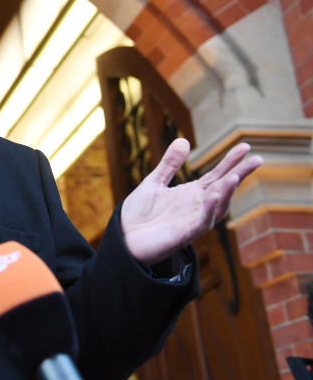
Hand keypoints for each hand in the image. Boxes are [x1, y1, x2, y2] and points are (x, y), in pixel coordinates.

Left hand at [120, 138, 261, 265]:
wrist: (123, 239)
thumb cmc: (140, 214)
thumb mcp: (154, 183)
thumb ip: (169, 164)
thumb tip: (184, 140)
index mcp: (191, 194)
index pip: (217, 176)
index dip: (230, 162)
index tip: (245, 147)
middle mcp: (197, 207)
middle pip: (223, 189)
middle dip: (239, 175)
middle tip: (257, 160)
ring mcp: (192, 221)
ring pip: (217, 208)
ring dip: (226, 193)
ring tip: (234, 177)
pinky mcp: (183, 236)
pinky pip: (201, 223)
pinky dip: (208, 211)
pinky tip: (212, 196)